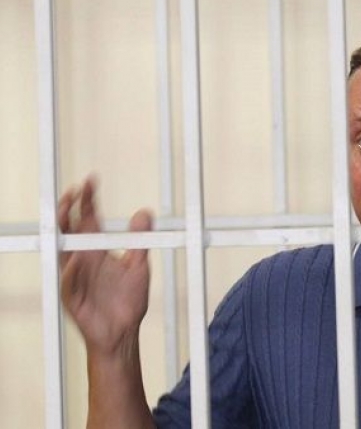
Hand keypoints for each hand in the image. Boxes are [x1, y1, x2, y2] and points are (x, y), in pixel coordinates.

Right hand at [59, 176, 153, 355]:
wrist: (123, 332)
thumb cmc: (128, 301)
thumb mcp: (139, 266)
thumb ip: (139, 240)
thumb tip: (144, 213)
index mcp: (97, 250)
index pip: (89, 219)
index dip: (88, 200)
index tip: (90, 181)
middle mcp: (83, 259)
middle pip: (70, 229)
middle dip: (70, 209)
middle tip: (74, 192)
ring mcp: (75, 277)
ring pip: (62, 251)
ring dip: (63, 232)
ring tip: (68, 213)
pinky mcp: (73, 297)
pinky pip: (68, 282)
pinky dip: (71, 271)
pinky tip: (75, 259)